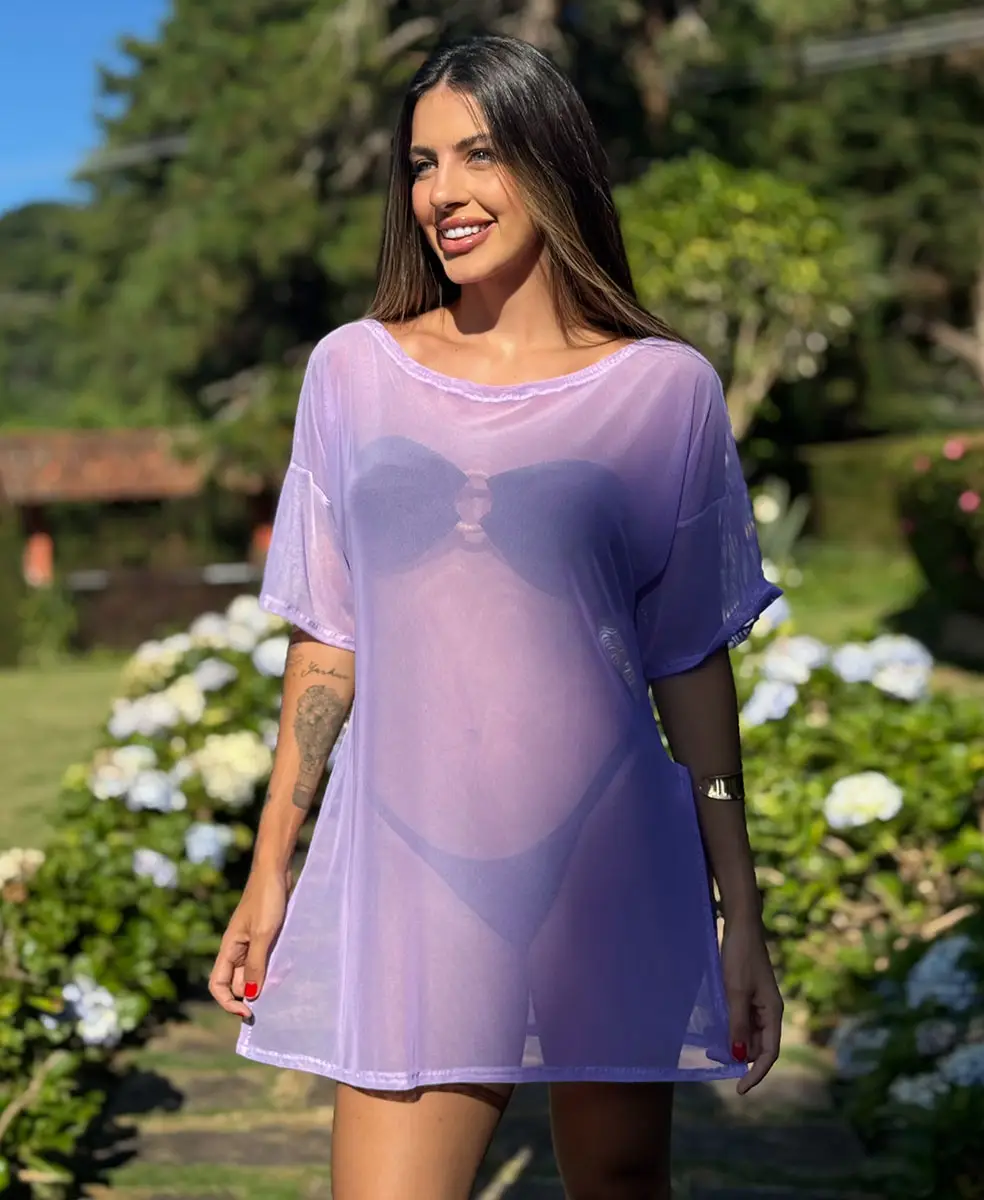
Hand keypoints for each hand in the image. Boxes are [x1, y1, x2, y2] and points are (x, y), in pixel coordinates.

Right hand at [208, 867, 289, 1017]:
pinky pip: (264, 959)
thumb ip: (255, 965)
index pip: (217, 985)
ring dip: (263, 981)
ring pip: (252, 972)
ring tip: (281, 986)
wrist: (276, 871)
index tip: (249, 1012)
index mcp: (228, 948)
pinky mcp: (265, 935)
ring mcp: (251, 942)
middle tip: (273, 1002)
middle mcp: (237, 948)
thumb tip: (250, 997)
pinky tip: (286, 971)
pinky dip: (272, 967)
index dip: (228, 1003)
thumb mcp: (262, 934)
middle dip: (250, 994)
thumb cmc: (267, 899)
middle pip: (236, 982)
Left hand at [720, 916, 782, 1093]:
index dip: (757, 1074)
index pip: (769, 1053)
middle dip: (739, 1056)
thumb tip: (740, 1057)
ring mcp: (758, 1004)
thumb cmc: (740, 957)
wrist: (740, 927)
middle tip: (713, 1059)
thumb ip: (737, 1024)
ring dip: (733, 1042)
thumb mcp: (735, 992)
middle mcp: (769, 1012)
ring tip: (712, 1046)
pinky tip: (716, 1028)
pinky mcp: (747, 996)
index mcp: (773, 1012)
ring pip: (748, 1035)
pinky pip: (741, 1020)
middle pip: (757, 1046)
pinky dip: (730, 1028)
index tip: (740, 1089)